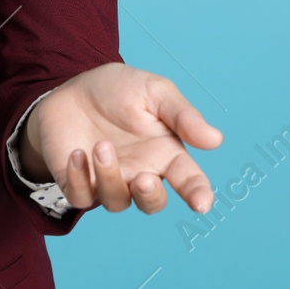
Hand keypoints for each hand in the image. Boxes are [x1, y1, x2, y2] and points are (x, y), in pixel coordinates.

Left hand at [21, 62, 222, 214]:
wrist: (74, 87)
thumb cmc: (119, 90)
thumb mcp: (154, 91)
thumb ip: (183, 115)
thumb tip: (216, 140)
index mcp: (165, 154)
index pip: (189, 181)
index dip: (198, 194)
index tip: (201, 203)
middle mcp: (140, 173)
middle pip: (152, 203)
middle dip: (150, 196)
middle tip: (143, 177)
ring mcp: (109, 180)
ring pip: (116, 201)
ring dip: (109, 177)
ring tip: (101, 146)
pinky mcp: (78, 182)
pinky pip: (81, 196)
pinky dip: (79, 179)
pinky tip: (77, 153)